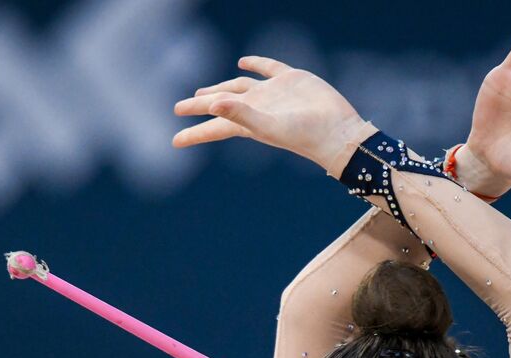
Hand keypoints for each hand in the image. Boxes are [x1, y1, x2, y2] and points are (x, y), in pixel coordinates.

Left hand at [172, 57, 371, 177]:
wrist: (336, 129)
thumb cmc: (301, 134)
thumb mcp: (266, 126)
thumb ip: (238, 114)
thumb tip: (211, 105)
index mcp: (247, 123)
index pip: (214, 127)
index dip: (194, 133)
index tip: (174, 141)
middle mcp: (257, 108)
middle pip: (221, 105)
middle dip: (200, 106)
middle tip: (180, 108)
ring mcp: (273, 93)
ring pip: (240, 87)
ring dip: (223, 88)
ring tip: (205, 93)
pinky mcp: (292, 80)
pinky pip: (268, 69)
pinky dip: (255, 64)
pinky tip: (244, 62)